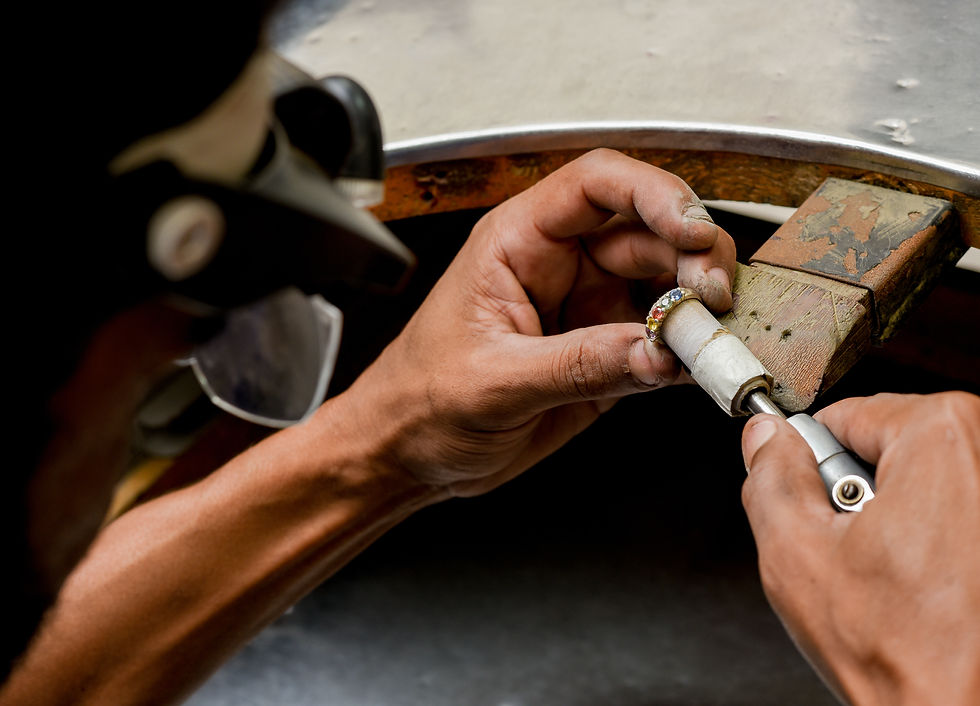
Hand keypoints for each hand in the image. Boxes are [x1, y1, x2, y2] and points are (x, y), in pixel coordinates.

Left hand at [341, 149, 734, 495]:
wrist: (407, 453)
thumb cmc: (420, 400)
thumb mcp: (492, 383)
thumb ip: (578, 366)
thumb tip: (657, 351)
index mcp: (518, 243)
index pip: (597, 185)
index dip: (654, 194)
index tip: (691, 229)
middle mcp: (561, 266)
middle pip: (648, 232)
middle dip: (692, 258)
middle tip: (713, 301)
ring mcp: (588, 308)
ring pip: (666, 285)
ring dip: (699, 309)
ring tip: (712, 342)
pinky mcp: (605, 353)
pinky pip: (663, 342)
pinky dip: (691, 353)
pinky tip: (704, 368)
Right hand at [741, 392, 979, 704]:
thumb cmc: (901, 655)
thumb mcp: (796, 552)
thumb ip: (770, 476)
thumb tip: (766, 439)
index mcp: (944, 436)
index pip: (845, 416)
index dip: (813, 466)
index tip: (817, 507)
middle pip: (889, 444)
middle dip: (858, 490)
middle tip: (853, 550)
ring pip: (925, 479)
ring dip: (896, 516)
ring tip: (891, 574)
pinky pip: (959, 509)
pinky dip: (938, 537)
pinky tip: (926, 584)